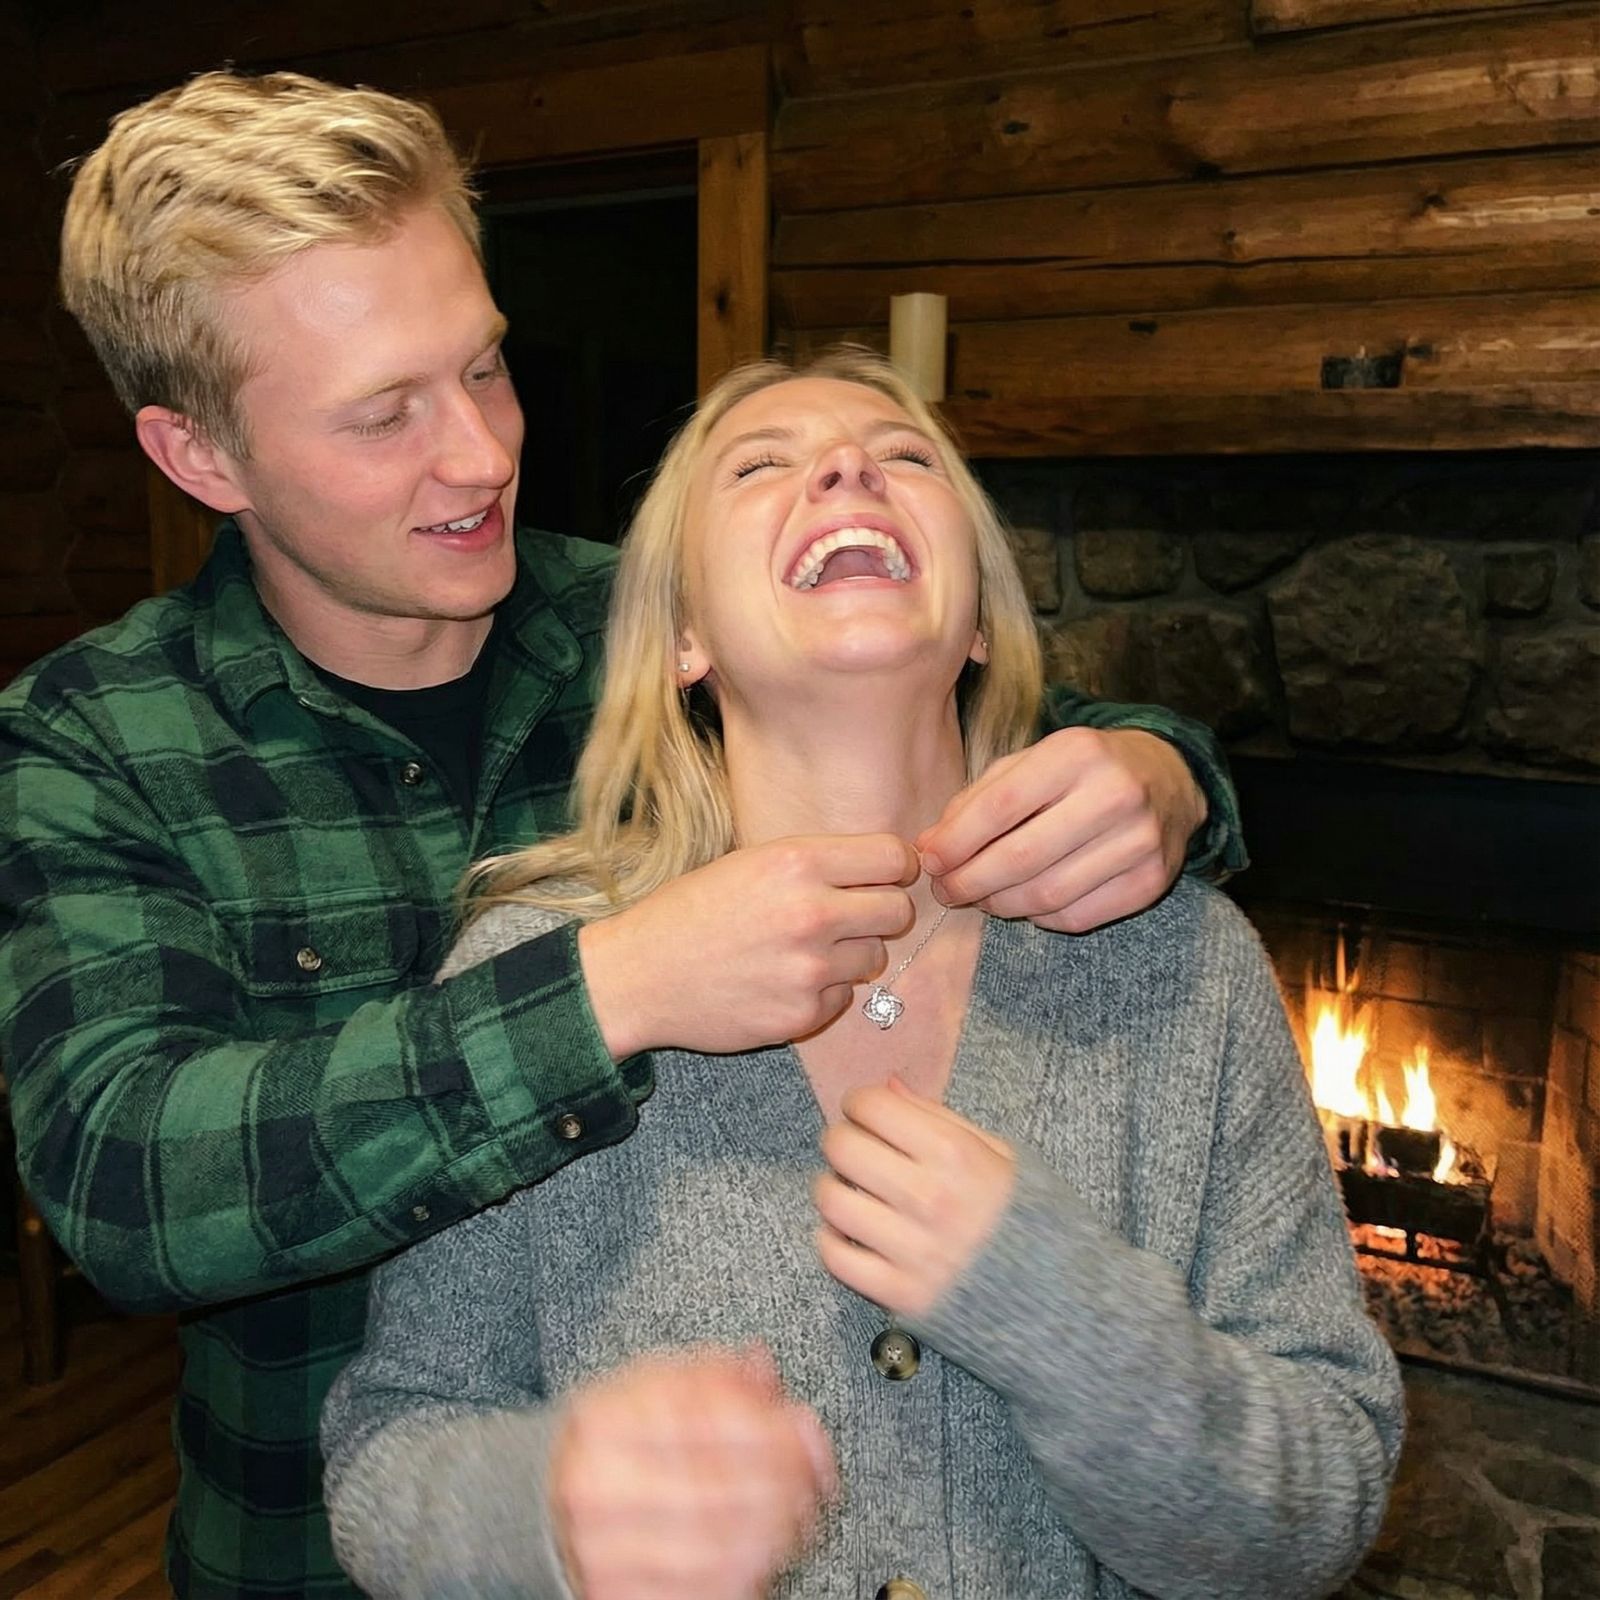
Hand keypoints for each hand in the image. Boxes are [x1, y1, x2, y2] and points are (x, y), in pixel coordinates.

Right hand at [550, 1345, 835, 1599]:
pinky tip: (765, 1553)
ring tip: (800, 1513)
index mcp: (603, 1419)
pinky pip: (699, 1592)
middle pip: (715, 1486)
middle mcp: (595, 1484)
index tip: (806, 1427)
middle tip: (817, 1476)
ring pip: (714, 1545)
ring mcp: (601, 1548)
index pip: (702, 1419)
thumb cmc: (611, 1439)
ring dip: (775, 1531)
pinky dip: (746, 1574)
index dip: (769, 1426)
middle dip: (784, 1481)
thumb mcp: (649, 1386)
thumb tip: (765, 1369)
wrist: (539, 1504)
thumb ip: (710, 1374)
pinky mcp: (614, 1594)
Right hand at [579, 834, 917, 1057]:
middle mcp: (811, 913)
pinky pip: (843, 997)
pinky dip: (823, 992)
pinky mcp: (802, 1016)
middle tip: (853, 916)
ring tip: (801, 951)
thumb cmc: (692, 913)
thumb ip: (814, 863)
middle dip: (883, 912)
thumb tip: (883, 865)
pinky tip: (781, 981)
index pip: (892, 856)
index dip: (896, 866)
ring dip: (850, 954)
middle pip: (898, 910)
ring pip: (874, 957)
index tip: (886, 875)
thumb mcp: (750, 863)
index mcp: (797, 863)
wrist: (640, 976)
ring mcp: (809, 969)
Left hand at [814, 1078, 1014, 1319]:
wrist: (1061, 1300)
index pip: (873, 1107)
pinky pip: (836, 1258)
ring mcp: (914, 1251)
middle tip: (854, 1147)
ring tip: (850, 1189)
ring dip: (831, 1188)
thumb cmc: (1030, 1217)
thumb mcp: (1001, 1155)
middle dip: (841, 1138)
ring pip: (831, 1201)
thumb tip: (886, 1086)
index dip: (860, 1102)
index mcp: (957, 1155)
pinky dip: (832, 1240)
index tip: (866, 1113)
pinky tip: (852, 1232)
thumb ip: (940, 1118)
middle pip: (843, 1147)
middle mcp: (931, 1199)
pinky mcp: (902, 1295)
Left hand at [915, 727, 1204, 932]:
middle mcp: (1115, 794)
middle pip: (1022, 857)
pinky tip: (1026, 903)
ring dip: (1000, 904)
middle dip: (970, 882)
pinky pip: (1076, 916)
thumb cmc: (1081, 770)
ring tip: (980, 897)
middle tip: (946, 891)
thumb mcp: (1030, 763)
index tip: (929, 862)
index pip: (1001, 806)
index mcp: (1076, 753)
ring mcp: (1139, 841)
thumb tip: (930, 849)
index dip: (957, 842)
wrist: (1168, 778)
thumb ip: (977, 800)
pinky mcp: (1151, 882)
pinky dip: (1040, 916)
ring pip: (1047, 894)